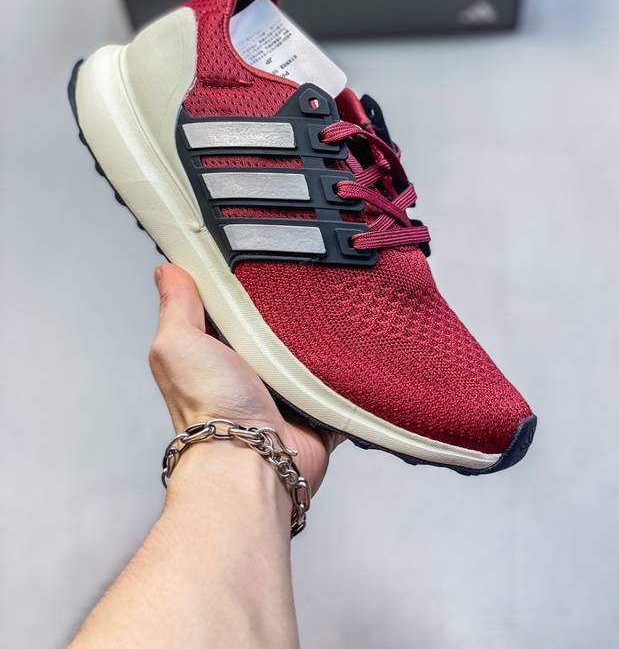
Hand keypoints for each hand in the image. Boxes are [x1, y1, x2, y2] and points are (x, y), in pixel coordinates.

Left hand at [149, 264, 341, 494]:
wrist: (253, 461)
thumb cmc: (212, 410)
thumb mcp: (179, 344)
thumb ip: (176, 306)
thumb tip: (167, 270)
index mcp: (212, 353)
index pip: (227, 307)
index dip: (240, 283)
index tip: (257, 255)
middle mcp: (246, 372)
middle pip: (272, 326)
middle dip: (287, 308)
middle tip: (301, 283)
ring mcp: (282, 392)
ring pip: (307, 352)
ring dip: (318, 339)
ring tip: (329, 311)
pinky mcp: (314, 409)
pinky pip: (336, 383)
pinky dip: (344, 372)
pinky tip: (350, 351)